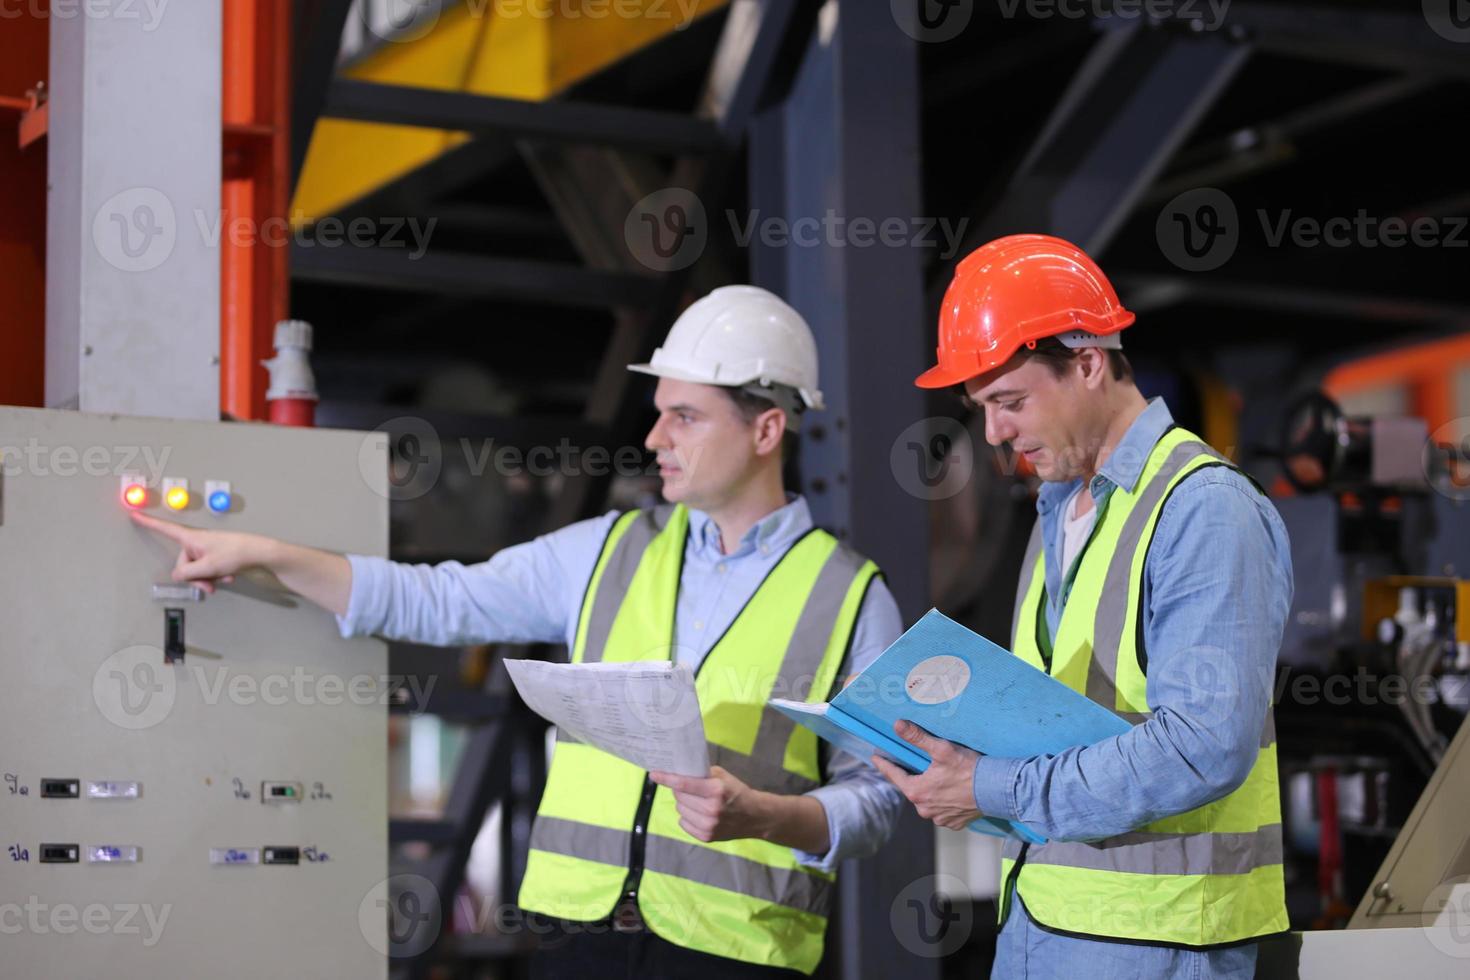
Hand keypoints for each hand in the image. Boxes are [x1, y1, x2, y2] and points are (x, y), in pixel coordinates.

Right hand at [129, 511, 267, 593]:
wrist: (259, 553)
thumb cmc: (235, 553)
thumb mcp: (208, 567)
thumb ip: (188, 574)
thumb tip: (176, 576)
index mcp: (191, 538)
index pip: (164, 528)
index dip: (148, 522)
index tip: (133, 512)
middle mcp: (196, 542)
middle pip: (184, 565)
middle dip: (197, 578)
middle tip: (211, 583)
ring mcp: (205, 550)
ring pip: (196, 572)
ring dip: (209, 579)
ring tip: (224, 577)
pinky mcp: (214, 556)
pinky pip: (207, 571)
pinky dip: (216, 576)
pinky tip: (229, 576)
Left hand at [649, 766, 771, 842]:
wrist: (754, 816)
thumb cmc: (736, 792)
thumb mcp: (722, 776)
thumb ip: (701, 774)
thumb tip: (678, 771)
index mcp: (716, 790)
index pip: (684, 784)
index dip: (667, 778)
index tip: (654, 774)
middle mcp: (711, 809)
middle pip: (680, 796)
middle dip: (681, 790)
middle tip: (692, 789)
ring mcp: (708, 825)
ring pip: (680, 809)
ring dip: (685, 804)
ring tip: (699, 802)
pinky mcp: (706, 837)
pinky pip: (683, 823)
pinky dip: (688, 817)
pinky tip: (700, 814)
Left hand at [871, 720, 982, 831]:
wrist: (996, 790)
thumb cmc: (968, 769)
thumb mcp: (941, 749)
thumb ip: (917, 738)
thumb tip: (897, 726)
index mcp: (917, 792)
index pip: (894, 775)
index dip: (884, 765)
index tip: (876, 758)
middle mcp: (925, 809)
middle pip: (912, 788)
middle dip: (912, 777)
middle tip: (914, 764)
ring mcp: (939, 818)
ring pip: (928, 800)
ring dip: (929, 790)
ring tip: (937, 778)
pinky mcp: (953, 823)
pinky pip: (942, 810)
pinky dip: (943, 801)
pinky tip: (951, 791)